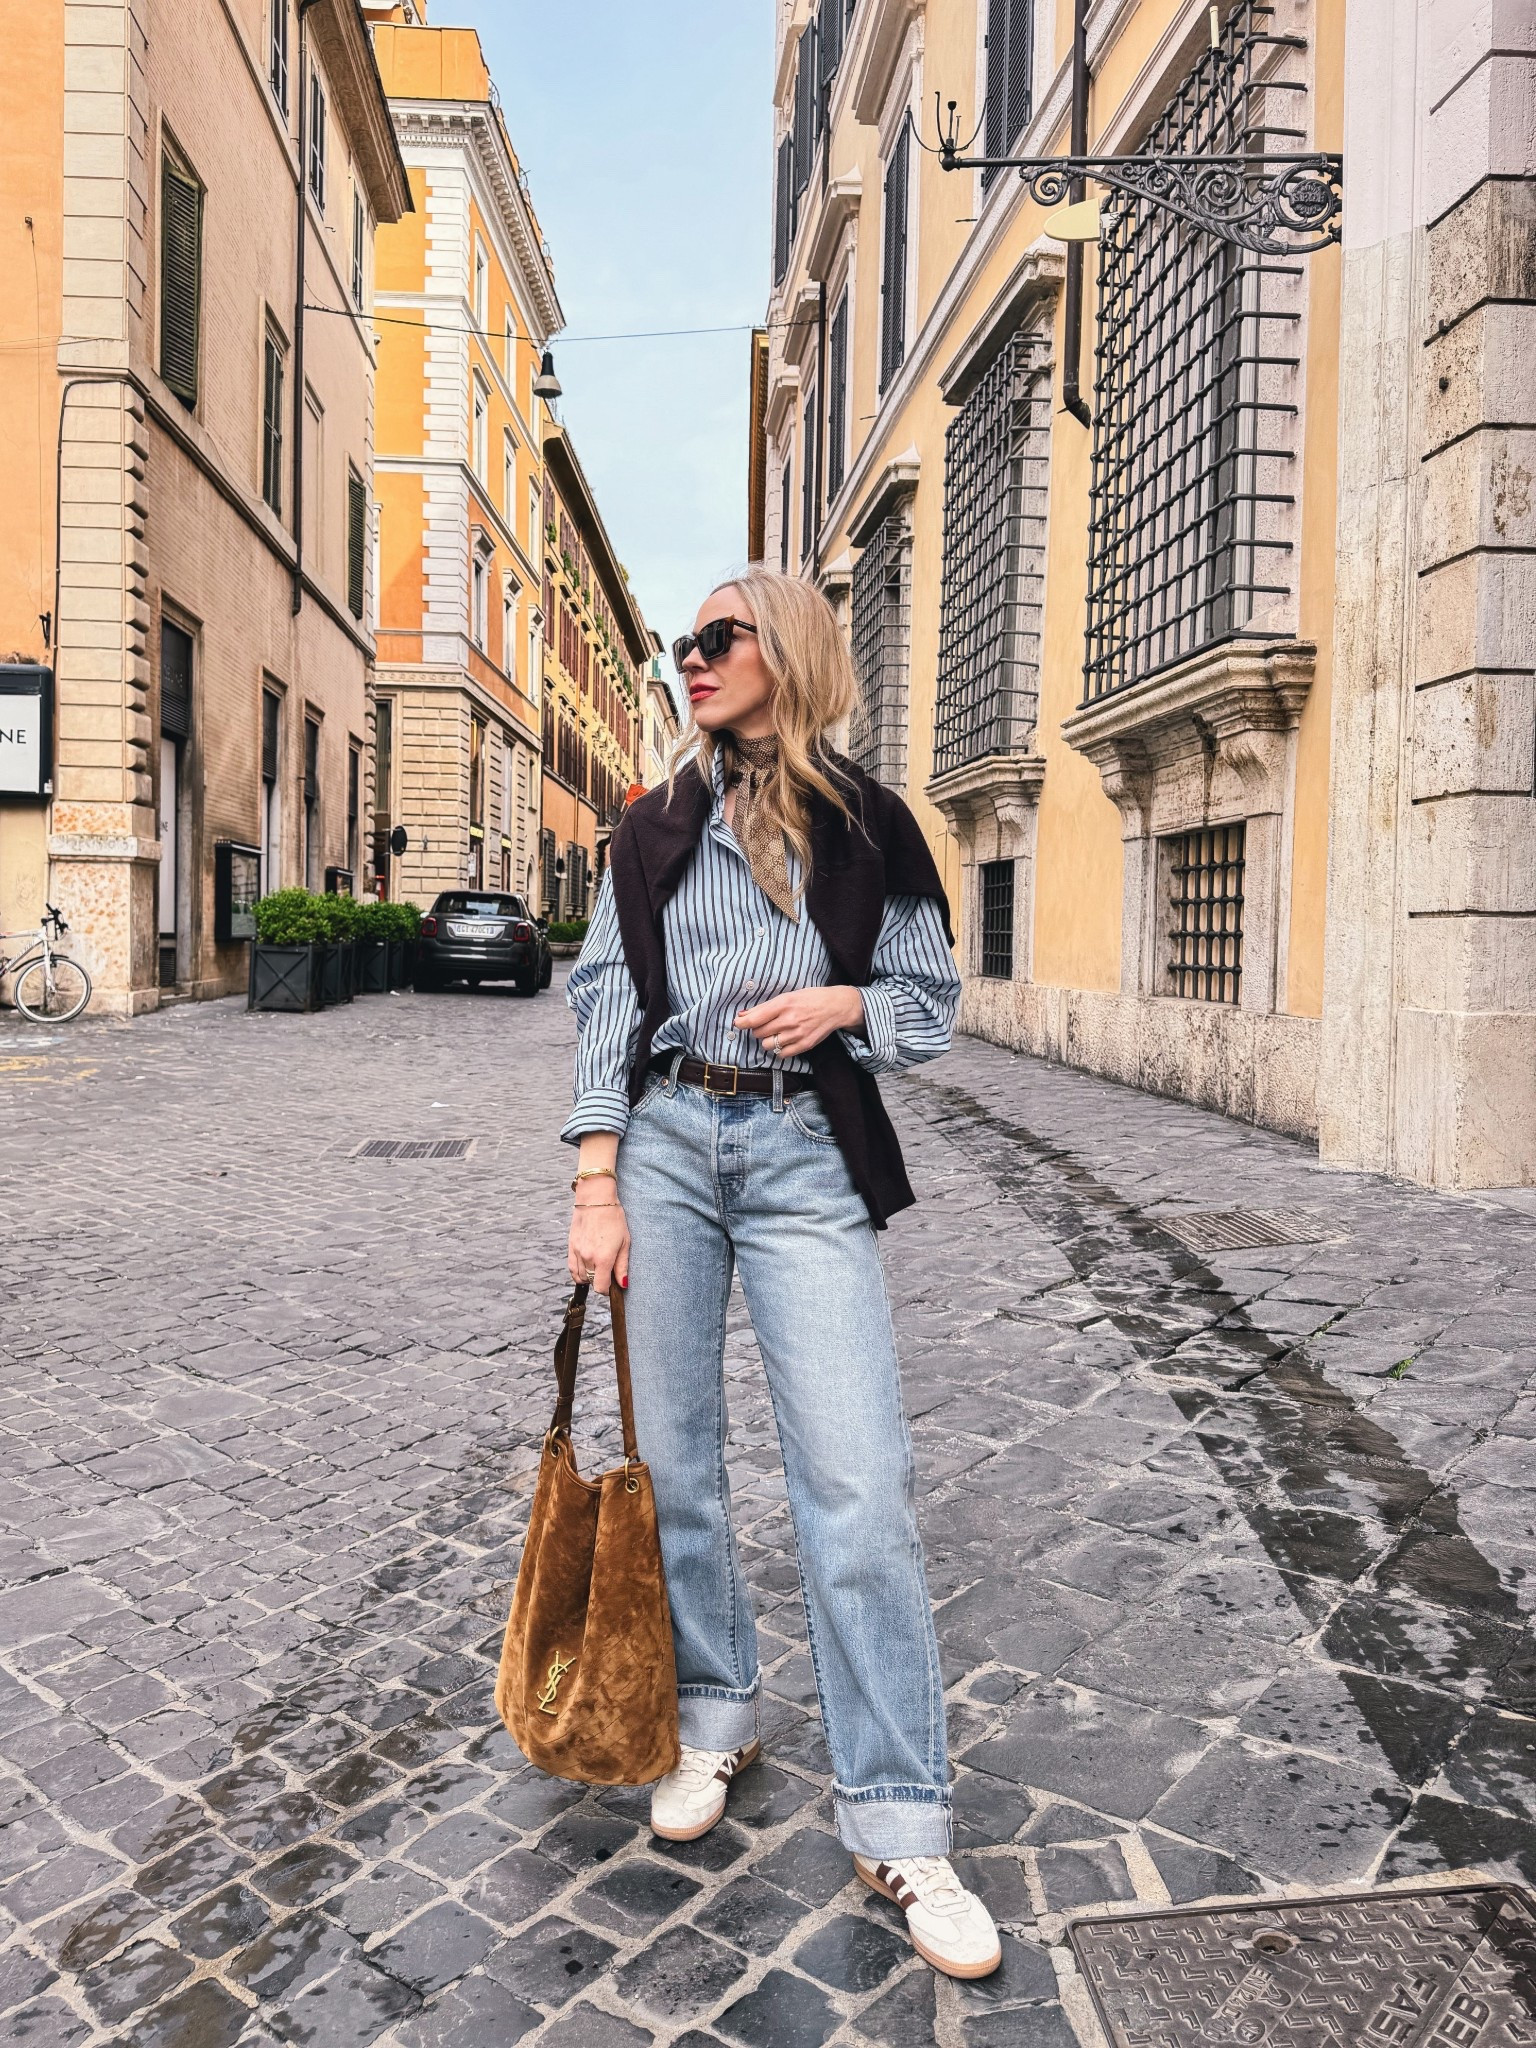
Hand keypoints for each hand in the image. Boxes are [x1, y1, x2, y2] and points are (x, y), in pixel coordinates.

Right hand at [568, 1195, 629, 1293]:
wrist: (595, 1199)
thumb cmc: (614, 1218)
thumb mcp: (625, 1242)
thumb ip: (622, 1266)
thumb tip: (623, 1284)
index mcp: (603, 1258)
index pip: (601, 1287)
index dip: (608, 1289)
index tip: (613, 1284)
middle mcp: (588, 1258)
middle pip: (591, 1283)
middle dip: (600, 1281)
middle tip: (609, 1270)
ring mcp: (577, 1252)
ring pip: (581, 1277)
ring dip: (590, 1276)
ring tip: (598, 1265)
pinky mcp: (570, 1247)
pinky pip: (572, 1268)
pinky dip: (578, 1272)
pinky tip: (586, 1267)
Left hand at [734, 985, 864, 1059]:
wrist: (835, 1006)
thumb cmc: (810, 998)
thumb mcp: (787, 996)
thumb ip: (764, 1007)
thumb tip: (743, 1015)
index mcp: (784, 1004)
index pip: (754, 1019)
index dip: (743, 1023)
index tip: (739, 1023)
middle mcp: (789, 1020)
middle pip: (759, 1033)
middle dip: (758, 1030)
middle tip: (766, 1025)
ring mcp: (797, 1034)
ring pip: (767, 1045)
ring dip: (768, 1040)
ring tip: (776, 1033)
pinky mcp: (804, 1045)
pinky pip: (781, 1054)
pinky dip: (779, 1050)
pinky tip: (784, 1041)